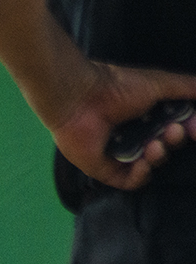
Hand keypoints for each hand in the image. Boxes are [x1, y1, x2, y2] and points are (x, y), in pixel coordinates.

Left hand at [48, 62, 195, 190]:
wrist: (79, 97)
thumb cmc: (116, 85)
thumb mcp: (159, 82)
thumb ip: (187, 88)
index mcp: (143, 113)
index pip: (175, 128)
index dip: (189, 129)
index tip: (195, 127)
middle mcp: (132, 132)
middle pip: (165, 146)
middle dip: (174, 140)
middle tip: (171, 131)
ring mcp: (117, 152)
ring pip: (150, 164)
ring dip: (159, 156)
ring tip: (155, 143)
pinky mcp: (103, 168)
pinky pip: (129, 181)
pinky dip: (141, 175)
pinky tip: (143, 162)